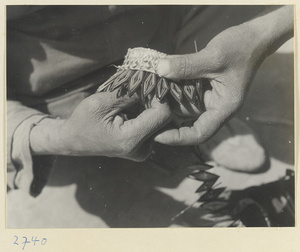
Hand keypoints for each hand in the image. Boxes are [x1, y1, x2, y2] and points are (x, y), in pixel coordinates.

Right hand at [30, 91, 170, 160]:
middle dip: (154, 99)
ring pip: (159, 120)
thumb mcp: (101, 102)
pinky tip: (134, 106)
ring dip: (149, 105)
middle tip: (141, 86)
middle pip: (163, 118)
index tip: (149, 83)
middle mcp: (142, 149)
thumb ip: (128, 93)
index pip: (162, 114)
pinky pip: (153, 125)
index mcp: (131, 140)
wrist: (75, 140)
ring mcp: (144, 150)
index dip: (159, 96)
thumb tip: (151, 81)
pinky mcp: (143, 146)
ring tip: (134, 96)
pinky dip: (146, 112)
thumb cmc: (83, 121)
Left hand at [154, 6, 292, 144]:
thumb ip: (186, 65)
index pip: (199, 133)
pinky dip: (173, 89)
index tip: (157, 136)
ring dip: (168, 101)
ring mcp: (209, 98)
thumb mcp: (213, 56)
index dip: (177, 138)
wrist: (254, 37)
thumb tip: (159, 69)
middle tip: (146, 111)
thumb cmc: (241, 48)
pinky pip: (185, 93)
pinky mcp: (204, 88)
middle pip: (188, 121)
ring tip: (148, 95)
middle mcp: (215, 107)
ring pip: (184, 106)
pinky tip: (160, 82)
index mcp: (224, 108)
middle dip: (168, 117)